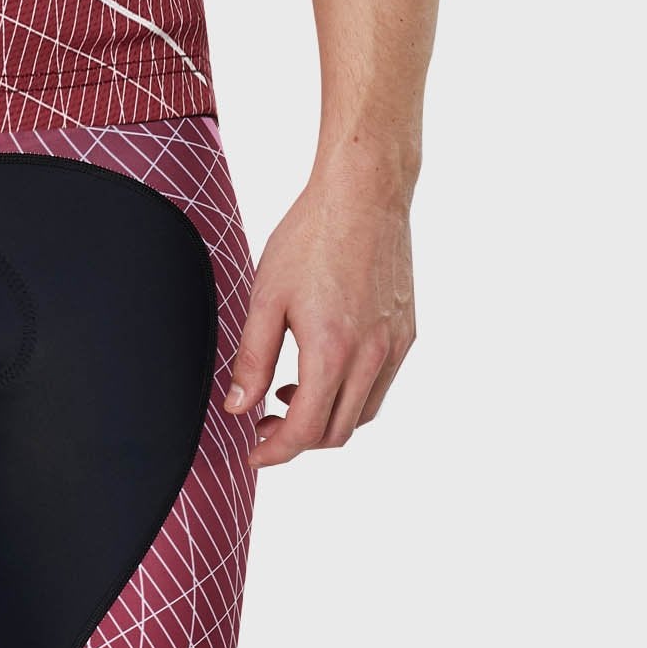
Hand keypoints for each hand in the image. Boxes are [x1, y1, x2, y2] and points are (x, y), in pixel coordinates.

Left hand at [224, 175, 415, 468]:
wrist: (363, 195)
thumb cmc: (310, 236)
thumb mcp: (266, 296)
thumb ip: (252, 358)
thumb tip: (239, 406)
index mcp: (332, 351)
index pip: (305, 430)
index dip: (275, 451)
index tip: (254, 452)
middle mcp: (372, 357)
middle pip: (336, 431)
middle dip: (297, 440)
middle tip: (263, 424)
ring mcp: (395, 346)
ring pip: (363, 413)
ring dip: (325, 419)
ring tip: (288, 394)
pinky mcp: (407, 332)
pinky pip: (381, 385)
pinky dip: (352, 395)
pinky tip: (324, 368)